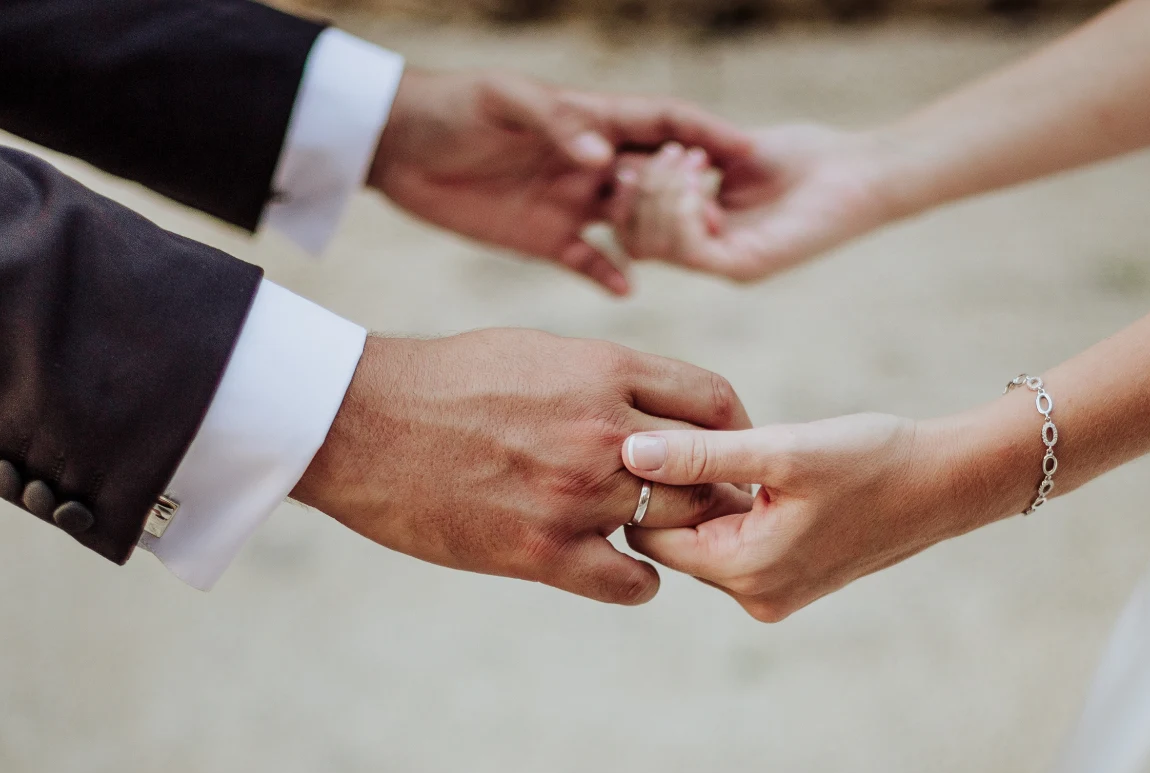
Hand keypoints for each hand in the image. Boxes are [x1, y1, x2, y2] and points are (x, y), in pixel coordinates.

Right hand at [292, 330, 752, 604]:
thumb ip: (606, 379)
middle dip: (707, 489)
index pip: (714, 401)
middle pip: (707, 469)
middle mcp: (603, 431)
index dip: (732, 432)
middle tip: (692, 506)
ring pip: (674, 526)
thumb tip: (657, 409)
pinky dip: (633, 580)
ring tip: (639, 531)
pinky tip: (611, 567)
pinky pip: (632, 583)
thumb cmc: (444, 383)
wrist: (360, 423)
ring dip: (666, 533)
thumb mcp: (539, 353)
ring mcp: (575, 494)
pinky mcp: (541, 551)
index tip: (725, 453)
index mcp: (604, 371)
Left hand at [368, 69, 753, 294]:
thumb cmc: (453, 106)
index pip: (663, 122)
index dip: (708, 131)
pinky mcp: (545, 237)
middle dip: (697, 194)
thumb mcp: (504, 102)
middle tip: (730, 219)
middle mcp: (592, 161)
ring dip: (663, 239)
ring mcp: (572, 201)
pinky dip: (612, 276)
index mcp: (592, 119)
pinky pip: (591, 262)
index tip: (751, 149)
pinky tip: (629, 293)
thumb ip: (557, 123)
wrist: (397, 143)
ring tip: (694, 259)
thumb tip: (606, 154)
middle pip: (660, 177)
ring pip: (635, 223)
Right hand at [606, 125, 896, 283]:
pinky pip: (688, 251)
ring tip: (692, 161)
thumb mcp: (733, 149)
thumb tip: (638, 153)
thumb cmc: (808, 156)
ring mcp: (726, 263)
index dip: (631, 187)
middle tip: (676, 154)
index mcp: (703, 227)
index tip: (658, 148)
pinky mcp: (746, 266)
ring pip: (652, 246)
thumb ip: (690, 155)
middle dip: (640, 190)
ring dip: (660, 195)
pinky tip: (703, 180)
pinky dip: (683, 210)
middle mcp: (710, 252)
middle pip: (635, 241)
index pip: (635, 226)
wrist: (860, 170)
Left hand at [618, 408, 1033, 620]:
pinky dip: (741, 508)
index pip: (653, 536)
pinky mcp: (794, 578)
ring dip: (713, 497)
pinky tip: (768, 473)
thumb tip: (630, 451)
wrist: (947, 483)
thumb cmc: (873, 461)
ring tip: (743, 453)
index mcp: (745, 571)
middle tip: (703, 439)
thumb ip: (702, 454)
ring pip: (709, 539)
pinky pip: (742, 543)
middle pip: (678, 542)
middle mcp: (755, 595)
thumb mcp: (783, 451)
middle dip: (680, 493)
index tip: (662, 441)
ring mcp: (775, 592)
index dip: (648, 487)